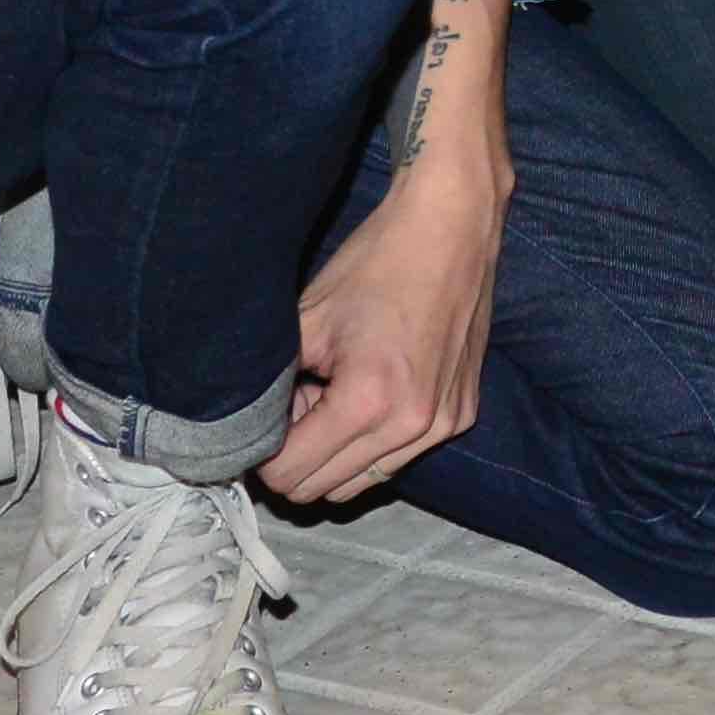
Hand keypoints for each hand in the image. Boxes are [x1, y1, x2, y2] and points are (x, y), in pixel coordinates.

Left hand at [259, 108, 499, 505]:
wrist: (455, 224)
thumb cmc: (378, 261)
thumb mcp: (307, 319)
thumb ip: (274, 385)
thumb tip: (251, 429)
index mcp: (369, 402)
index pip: (290, 475)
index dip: (264, 453)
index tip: (267, 416)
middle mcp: (413, 426)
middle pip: (323, 490)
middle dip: (298, 456)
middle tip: (299, 401)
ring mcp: (444, 425)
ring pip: (363, 483)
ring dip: (337, 453)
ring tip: (334, 396)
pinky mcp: (463, 415)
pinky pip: (399, 457)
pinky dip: (375, 439)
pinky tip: (373, 388)